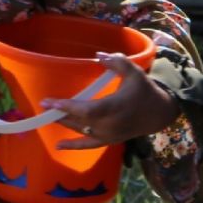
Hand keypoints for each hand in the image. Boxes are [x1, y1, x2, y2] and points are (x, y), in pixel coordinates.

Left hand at [43, 52, 178, 150]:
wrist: (158, 113)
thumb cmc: (144, 90)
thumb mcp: (134, 72)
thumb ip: (116, 62)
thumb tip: (97, 56)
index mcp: (115, 106)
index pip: (87, 109)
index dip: (67, 107)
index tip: (49, 102)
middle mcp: (110, 124)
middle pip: (80, 121)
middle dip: (60, 114)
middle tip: (44, 106)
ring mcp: (109, 135)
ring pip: (81, 130)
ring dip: (65, 123)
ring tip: (48, 116)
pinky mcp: (109, 141)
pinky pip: (88, 145)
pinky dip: (73, 146)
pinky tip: (58, 145)